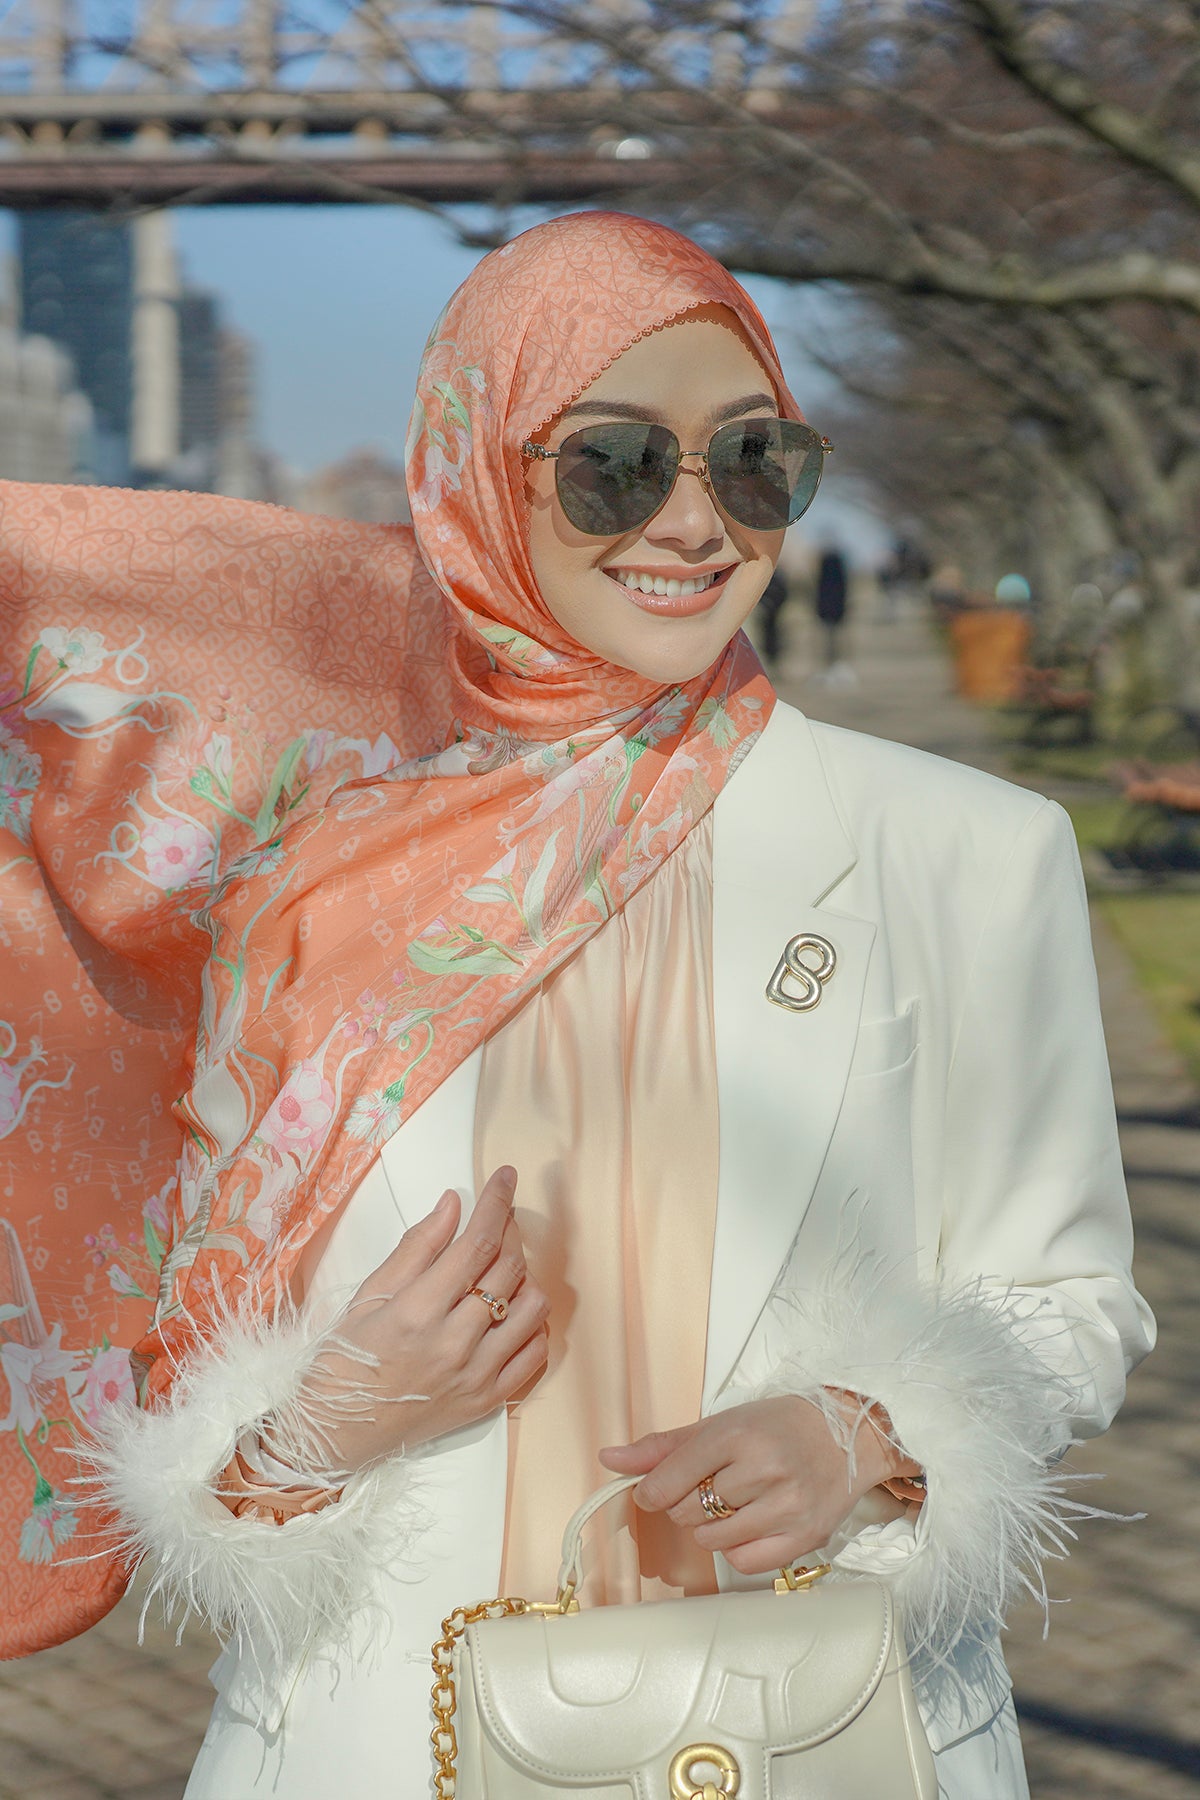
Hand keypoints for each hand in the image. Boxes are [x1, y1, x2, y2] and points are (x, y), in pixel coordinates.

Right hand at [283, 1164, 548, 1474]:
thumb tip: (454, 1203)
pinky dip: (531, 1322)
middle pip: (508, 1269)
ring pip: (532, 1307)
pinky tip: (509, 1310)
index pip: (477, 1243)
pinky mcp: (488, 1401)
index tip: (506, 1177)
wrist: (334, 1431)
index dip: (497, 1202)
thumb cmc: (344, 1358)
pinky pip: (535, 1352)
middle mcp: (453, 1344)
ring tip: (498, 1270)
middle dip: (509, 1231)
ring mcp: (476, 1376)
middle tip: (497, 1219)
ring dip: (524, 1277)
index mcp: (417, 1312)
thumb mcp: (368, 1294)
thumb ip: (416, 1247)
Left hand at [599, 1395, 914, 1576]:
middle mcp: (762, 1470)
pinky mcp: (804, 1537)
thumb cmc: (777, 1426)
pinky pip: (744, 1562)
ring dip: (710, 1527)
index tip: (655, 1490)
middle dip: (687, 1503)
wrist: (848, 1434)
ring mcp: (786, 1506)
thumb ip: (662, 1447)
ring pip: (711, 1541)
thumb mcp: (720, 1423)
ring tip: (734, 1503)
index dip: (652, 1490)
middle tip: (712, 1484)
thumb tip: (608, 1460)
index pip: (670, 1478)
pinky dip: (738, 1548)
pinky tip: (752, 1523)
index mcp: (737, 1434)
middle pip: (687, 1511)